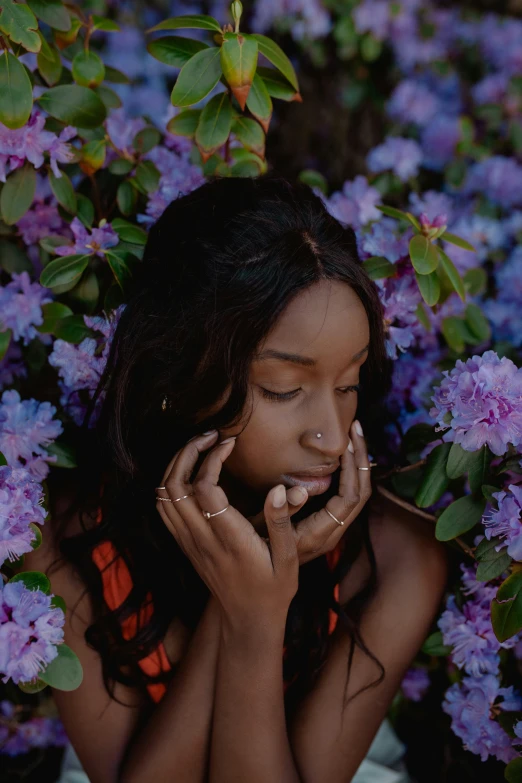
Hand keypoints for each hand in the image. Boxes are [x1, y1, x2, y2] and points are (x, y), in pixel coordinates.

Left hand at [155, 432, 298, 628]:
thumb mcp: (288, 557)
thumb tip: (279, 489)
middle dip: (188, 452)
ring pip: (164, 495)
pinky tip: (191, 472)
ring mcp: (189, 542)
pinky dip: (170, 483)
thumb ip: (281, 522)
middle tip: (210, 435)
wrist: (248, 620)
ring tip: (200, 447)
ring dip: (177, 465)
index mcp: (230, 539)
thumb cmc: (274, 588)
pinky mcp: (185, 545)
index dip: (212, 459)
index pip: (204, 489)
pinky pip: (164, 509)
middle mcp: (202, 539)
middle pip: (175, 486)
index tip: (230, 442)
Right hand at [247, 420, 372, 564]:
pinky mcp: (328, 524)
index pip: (350, 496)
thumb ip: (279, 514)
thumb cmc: (259, 556)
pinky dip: (348, 472)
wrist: (263, 582)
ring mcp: (333, 528)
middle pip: (361, 491)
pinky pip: (347, 494)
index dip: (351, 468)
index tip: (345, 442)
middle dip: (360, 458)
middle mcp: (334, 531)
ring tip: (352, 435)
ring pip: (357, 492)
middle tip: (355, 427)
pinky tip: (341, 455)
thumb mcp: (264, 534)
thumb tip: (295, 490)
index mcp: (323, 532)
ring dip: (357, 463)